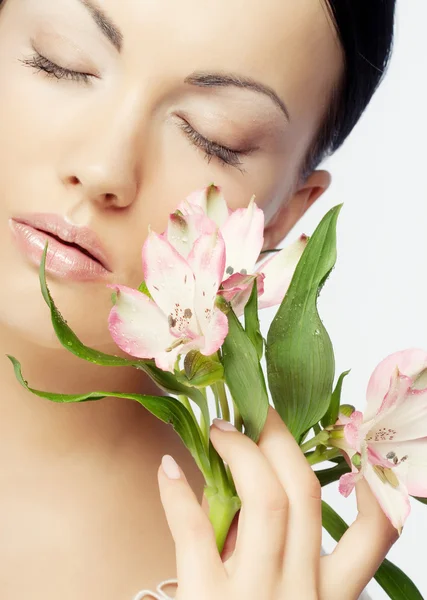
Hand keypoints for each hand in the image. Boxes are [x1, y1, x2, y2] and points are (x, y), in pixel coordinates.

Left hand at [158, 406, 397, 599]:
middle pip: (305, 495)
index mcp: (328, 596)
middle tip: (256, 411)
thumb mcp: (280, 598)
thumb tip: (244, 480)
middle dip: (281, 440)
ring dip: (241, 454)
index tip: (346, 443)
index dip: (371, 486)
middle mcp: (302, 594)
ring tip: (218, 429)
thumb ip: (274, 549)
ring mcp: (257, 599)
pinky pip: (193, 534)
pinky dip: (177, 494)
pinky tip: (165, 468)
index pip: (376, 536)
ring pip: (266, 504)